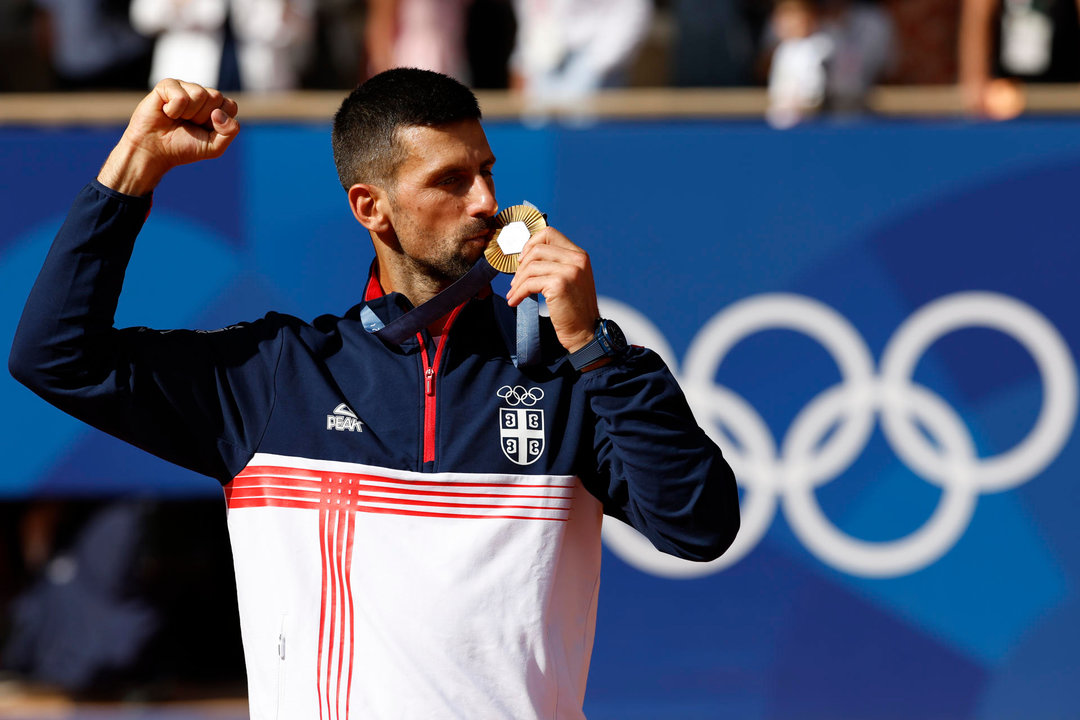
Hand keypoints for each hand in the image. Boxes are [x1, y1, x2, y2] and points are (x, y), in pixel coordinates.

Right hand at [98, 78, 239, 195]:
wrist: (154, 151)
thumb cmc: (184, 147)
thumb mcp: (214, 147)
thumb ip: (229, 131)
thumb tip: (219, 112)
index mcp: (214, 106)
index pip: (230, 105)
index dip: (219, 122)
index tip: (205, 129)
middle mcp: (200, 94)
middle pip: (216, 97)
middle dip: (203, 117)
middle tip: (188, 124)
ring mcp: (184, 87)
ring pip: (200, 94)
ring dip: (189, 113)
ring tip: (177, 119)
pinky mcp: (166, 86)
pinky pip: (181, 97)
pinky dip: (174, 110)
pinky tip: (166, 113)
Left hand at [506, 227, 599, 352]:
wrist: (586, 331)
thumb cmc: (575, 308)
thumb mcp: (572, 279)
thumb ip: (557, 263)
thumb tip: (527, 256)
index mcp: (579, 255)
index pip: (550, 234)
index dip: (531, 243)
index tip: (523, 259)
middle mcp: (576, 259)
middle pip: (537, 249)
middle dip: (521, 266)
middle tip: (516, 281)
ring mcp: (569, 271)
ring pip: (530, 266)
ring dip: (517, 282)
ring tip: (514, 293)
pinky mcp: (559, 284)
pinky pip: (529, 283)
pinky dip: (518, 292)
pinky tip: (515, 300)